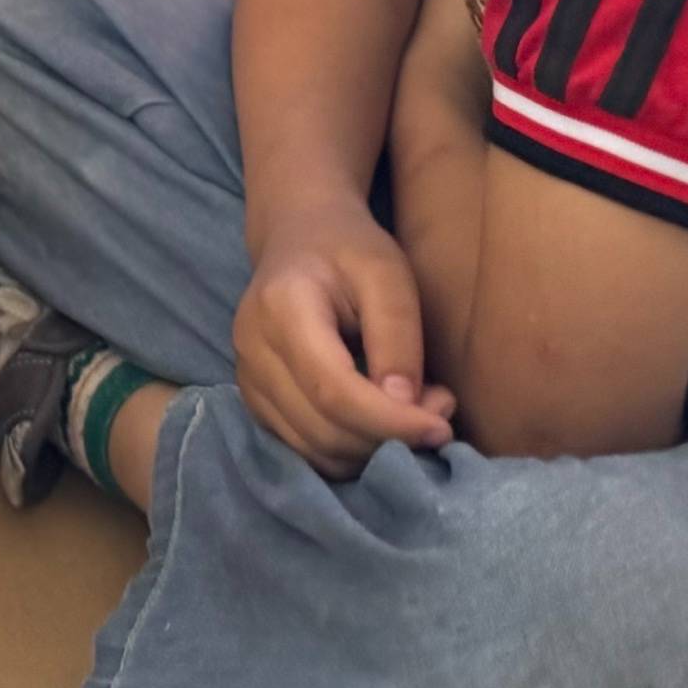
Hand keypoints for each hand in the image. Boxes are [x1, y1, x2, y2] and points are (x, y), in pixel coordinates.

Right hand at [235, 200, 456, 478]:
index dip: (389, 422)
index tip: (441, 428)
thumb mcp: (387, 275)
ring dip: (372, 449)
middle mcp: (252, 349)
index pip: (334, 390)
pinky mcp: (254, 400)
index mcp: (281, 308)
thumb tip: (406, 408)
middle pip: (322, 428)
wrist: (298, 236)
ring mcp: (246, 378)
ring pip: (314, 449)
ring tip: (414, 413)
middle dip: (388, 437)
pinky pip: (304, 449)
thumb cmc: (349, 249)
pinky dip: (350, 451)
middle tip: (440, 412)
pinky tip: (379, 423)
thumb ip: (396, 338)